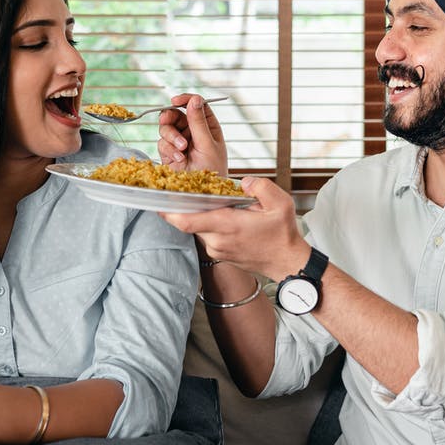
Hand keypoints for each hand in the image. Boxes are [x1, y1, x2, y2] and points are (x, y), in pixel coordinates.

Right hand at [157, 93, 227, 175]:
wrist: (201, 192)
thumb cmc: (212, 169)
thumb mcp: (208, 144)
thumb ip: (199, 122)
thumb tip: (194, 99)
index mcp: (207, 126)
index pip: (196, 105)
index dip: (185, 100)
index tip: (175, 101)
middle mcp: (193, 131)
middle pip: (176, 114)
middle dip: (170, 117)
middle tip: (166, 121)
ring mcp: (180, 141)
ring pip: (166, 127)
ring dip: (171, 136)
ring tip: (182, 149)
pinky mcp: (170, 152)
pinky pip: (162, 143)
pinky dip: (169, 149)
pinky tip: (179, 158)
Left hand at [161, 176, 307, 280]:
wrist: (287, 262)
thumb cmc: (283, 234)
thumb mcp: (281, 204)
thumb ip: (260, 187)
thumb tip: (243, 182)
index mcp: (228, 226)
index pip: (188, 221)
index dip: (169, 212)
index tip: (157, 202)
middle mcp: (218, 240)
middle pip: (189, 222)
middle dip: (184, 207)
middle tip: (179, 191)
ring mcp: (217, 249)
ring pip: (198, 228)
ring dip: (198, 216)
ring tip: (205, 200)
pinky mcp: (219, 254)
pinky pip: (206, 236)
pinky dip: (207, 225)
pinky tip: (217, 215)